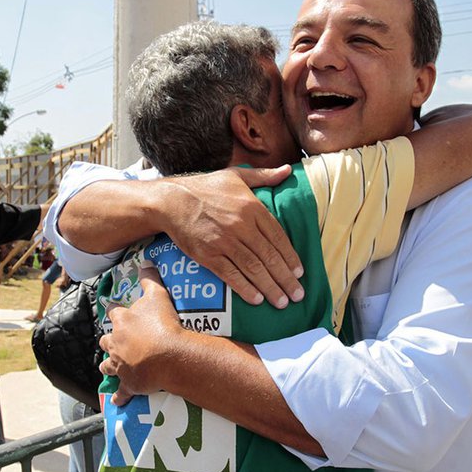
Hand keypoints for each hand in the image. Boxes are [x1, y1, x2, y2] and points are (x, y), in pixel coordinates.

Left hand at [99, 267, 186, 405]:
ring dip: (109, 365)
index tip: (114, 309)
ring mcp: (120, 365)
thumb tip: (145, 262)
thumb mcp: (158, 296)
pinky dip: (120, 396)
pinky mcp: (129, 383)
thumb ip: (150, 279)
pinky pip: (121, 392)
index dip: (115, 310)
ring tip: (109, 367)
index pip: (113, 312)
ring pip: (108, 365)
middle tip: (114, 341)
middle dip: (109, 340)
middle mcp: (116, 343)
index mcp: (122, 321)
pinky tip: (118, 401)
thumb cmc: (163, 324)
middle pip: (106, 340)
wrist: (168, 356)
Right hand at [157, 166, 303, 308]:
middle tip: (297, 294)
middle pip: (269, 257)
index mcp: (251, 208)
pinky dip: (245, 288)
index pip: (278, 237)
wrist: (172, 200)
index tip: (300, 272)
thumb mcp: (236, 176)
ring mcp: (224, 242)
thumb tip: (287, 170)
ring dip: (270, 287)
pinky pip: (230, 275)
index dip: (291, 257)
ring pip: (253, 269)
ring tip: (282, 301)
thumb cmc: (205, 187)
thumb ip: (263, 176)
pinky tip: (257, 299)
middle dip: (285, 278)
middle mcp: (241, 226)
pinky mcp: (208, 255)